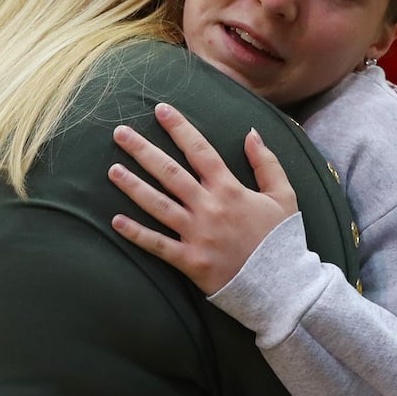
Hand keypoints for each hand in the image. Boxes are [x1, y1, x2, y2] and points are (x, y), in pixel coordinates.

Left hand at [109, 103, 297, 294]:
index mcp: (230, 189)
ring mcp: (197, 234)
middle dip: (143, 150)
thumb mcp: (284, 196)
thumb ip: (267, 163)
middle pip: (170, 173)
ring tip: (112, 170)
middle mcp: (209, 207)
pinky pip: (158, 245)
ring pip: (158, 205)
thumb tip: (251, 133)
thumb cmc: (281, 239)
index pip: (200, 151)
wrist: (282, 285)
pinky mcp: (190, 261)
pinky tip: (116, 221)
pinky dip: (136, 233)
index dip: (179, 128)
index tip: (160, 110)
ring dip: (133, 187)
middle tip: (120, 133)